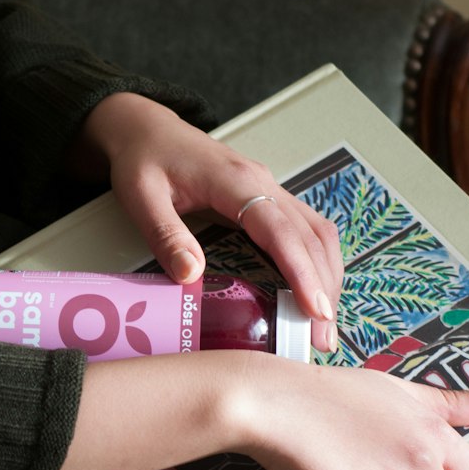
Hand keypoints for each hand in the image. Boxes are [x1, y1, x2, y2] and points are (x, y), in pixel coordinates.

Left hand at [74, 93, 341, 350]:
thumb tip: (192, 275)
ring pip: (317, 234)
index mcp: (235, 181)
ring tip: (323, 327)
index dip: (302, 271)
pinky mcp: (267, 200)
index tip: (314, 310)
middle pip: (311, 237)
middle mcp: (263, 183)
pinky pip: (306, 232)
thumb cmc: (142, 160)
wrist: (144, 130)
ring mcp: (270, 190)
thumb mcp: (141, 197)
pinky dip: (318, 265)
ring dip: (327, 279)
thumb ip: (166, 235)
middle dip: (323, 288)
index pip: (280, 230)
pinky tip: (314, 295)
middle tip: (323, 339)